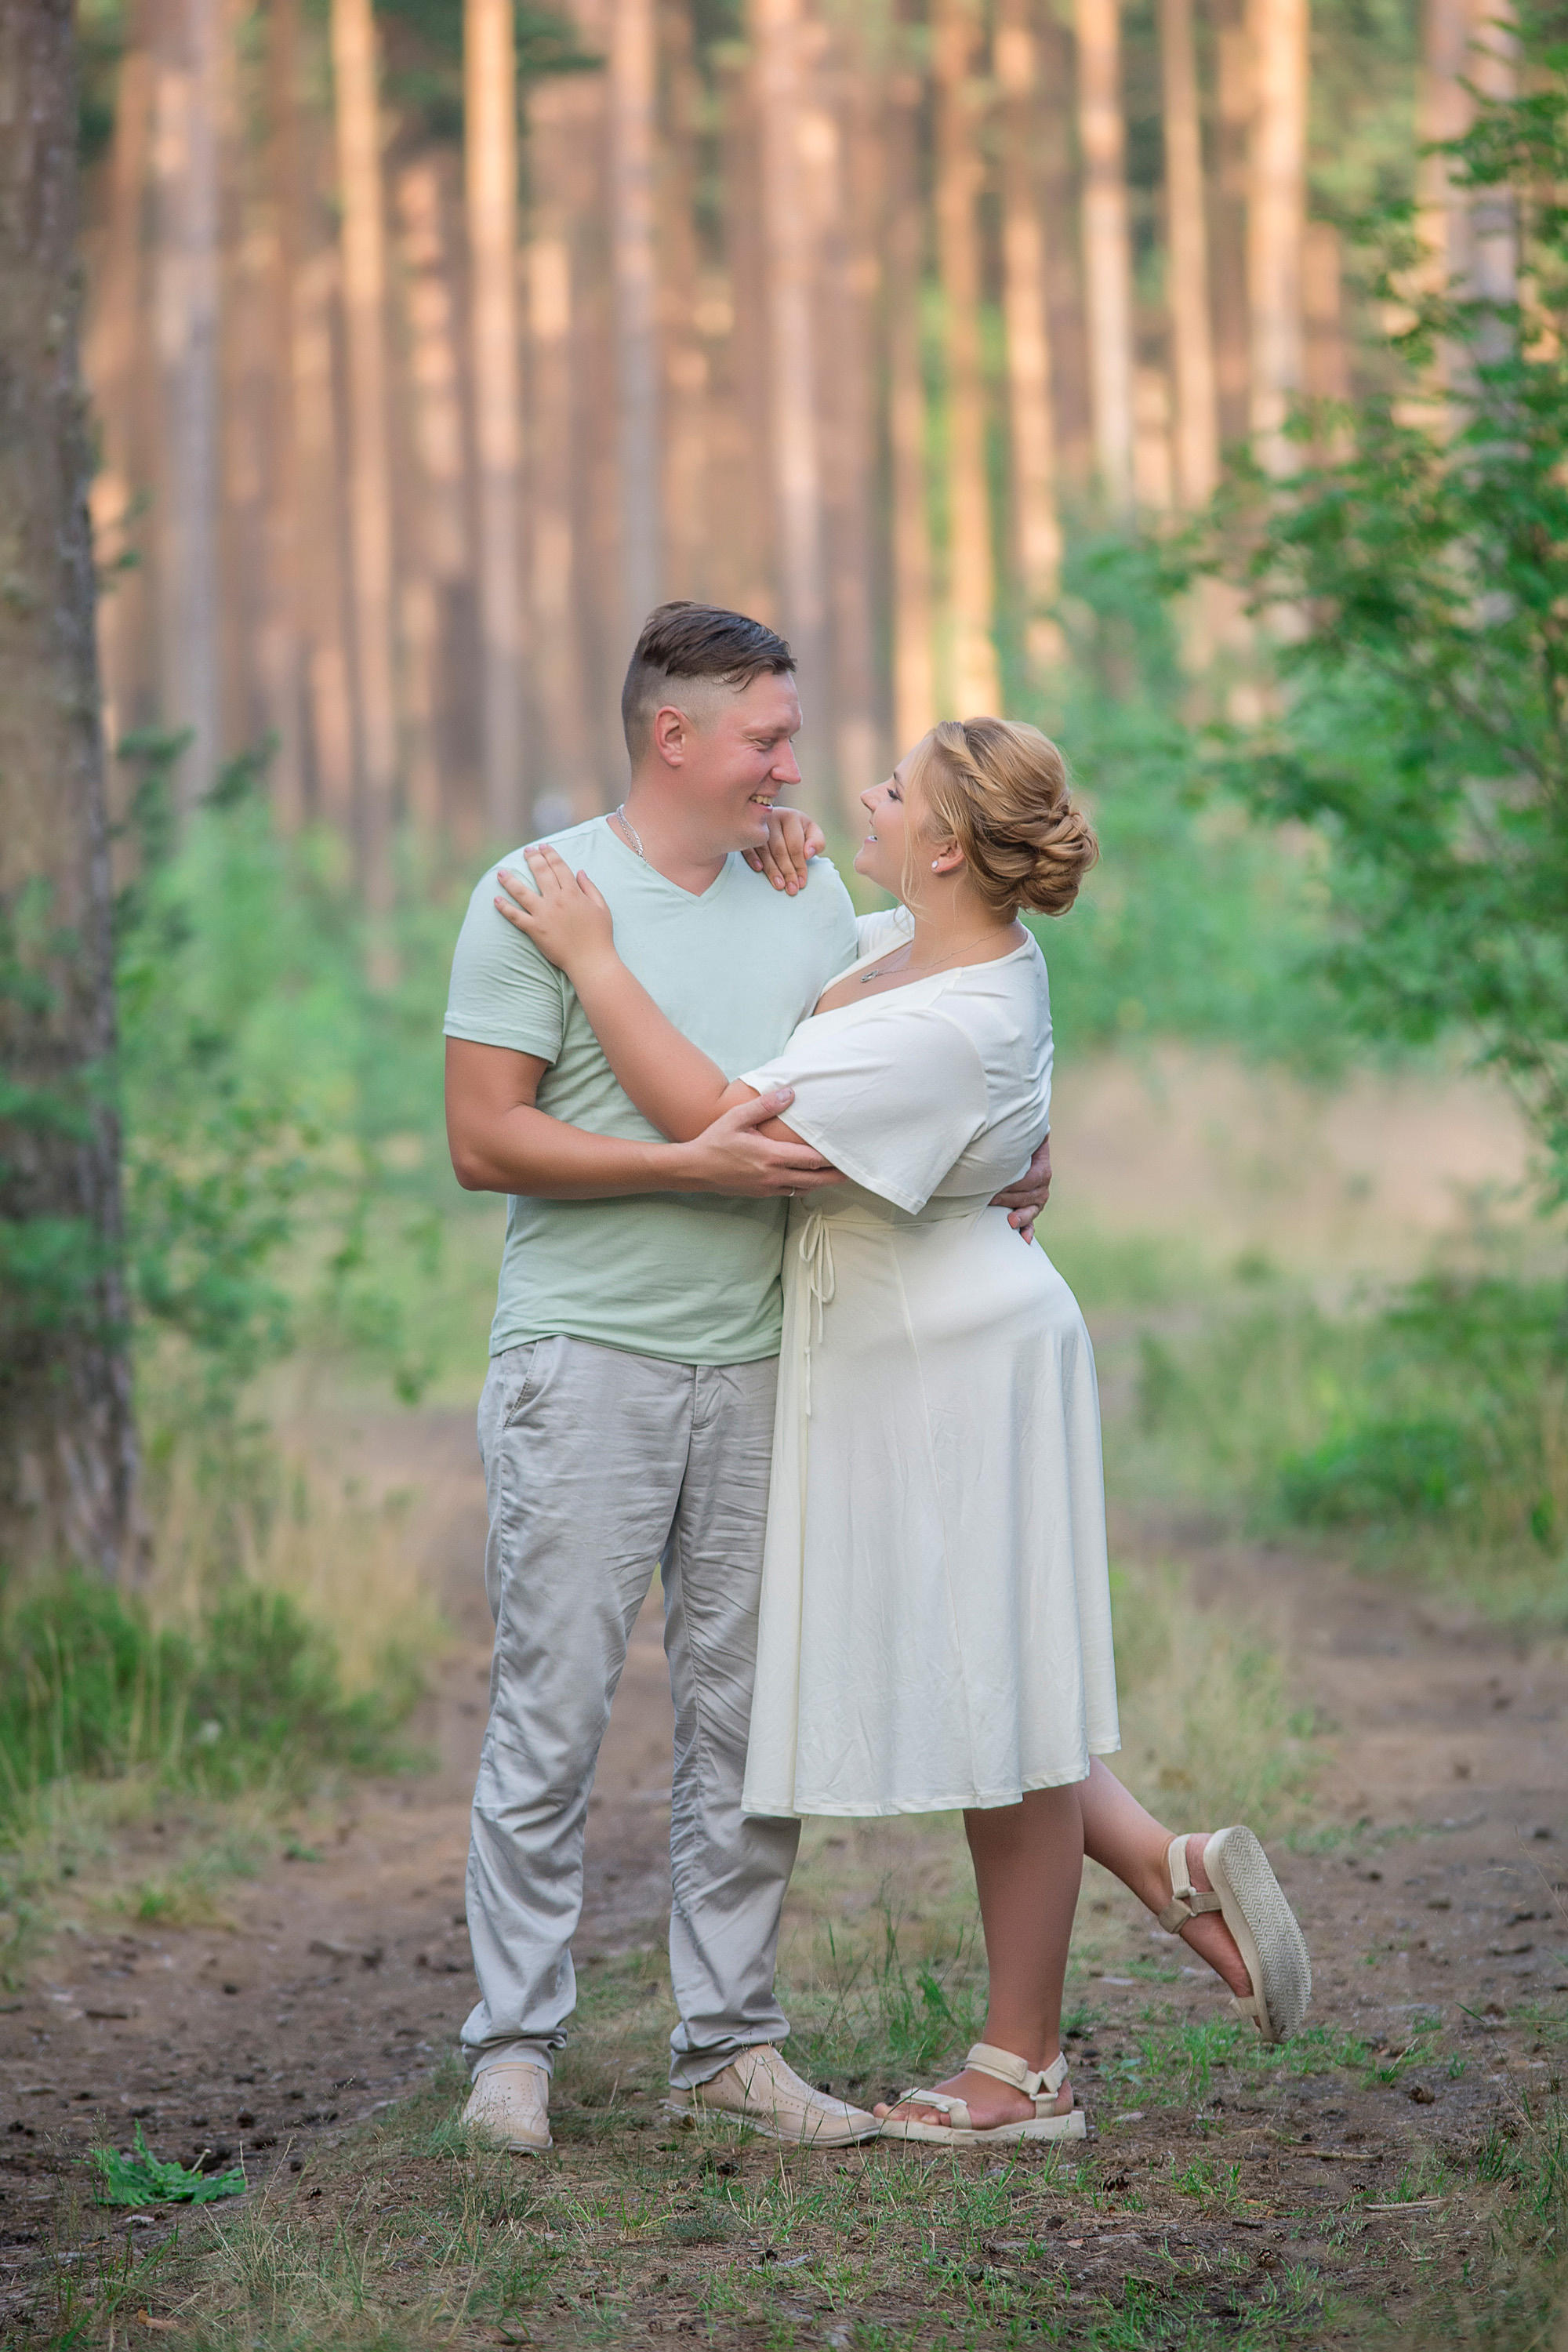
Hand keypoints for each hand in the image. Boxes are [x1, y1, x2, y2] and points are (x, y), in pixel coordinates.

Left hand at [495, 845, 615, 977]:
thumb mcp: (601, 908)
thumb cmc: (600, 936)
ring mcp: (544, 915)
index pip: (559, 867)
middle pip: (540, 873)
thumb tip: (580, 872)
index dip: (550, 854)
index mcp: (573, 893)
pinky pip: (516, 917)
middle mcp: (556, 900)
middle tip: (526, 851)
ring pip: (522, 892)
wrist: (591, 961)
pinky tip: (496, 900)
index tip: (543, 847)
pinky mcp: (535, 930)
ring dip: (510, 880)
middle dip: (532, 859)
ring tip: (501, 873)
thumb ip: (590, 888)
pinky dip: (504, 908)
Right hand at [675, 1091, 844, 1197]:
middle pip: (814, 1179)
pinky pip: (791, 1192)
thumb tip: (789, 1093)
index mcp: (771, 1156)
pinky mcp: (762, 1193)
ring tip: (836, 1175)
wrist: (695, 1170)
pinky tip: (809, 1178)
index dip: (831, 1158)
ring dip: (821, 1182)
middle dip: (835, 1176)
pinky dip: (805, 1186)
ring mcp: (769, 1188)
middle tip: (852, 1170)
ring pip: (805, 1188)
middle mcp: (774, 1175)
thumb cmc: (715, 1141)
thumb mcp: (737, 1118)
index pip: (811, 1159)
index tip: (846, 1152)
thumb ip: (764, 1106)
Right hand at [742, 806, 825, 894]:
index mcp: (791, 817)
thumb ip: (817, 842)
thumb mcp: (810, 832)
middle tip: (791, 889)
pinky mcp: (745, 832)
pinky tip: (758, 870)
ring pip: (765, 851)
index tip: (802, 883)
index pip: (795, 845)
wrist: (775, 821)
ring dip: (772, 870)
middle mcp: (772, 817)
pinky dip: (753, 858)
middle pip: (780, 849)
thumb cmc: (796, 831)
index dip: (799, 865)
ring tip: (779, 886)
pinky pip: (748, 847)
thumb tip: (808, 854)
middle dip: (787, 871)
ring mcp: (757, 825)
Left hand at [990, 1132, 1050, 1242]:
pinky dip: (1028, 1231)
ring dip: (1021, 1217)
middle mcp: (1042, 1184)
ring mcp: (1037, 1199)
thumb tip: (1025, 1125)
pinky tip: (1025, 1240)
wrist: (1018, 1152)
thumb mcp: (1023, 1138)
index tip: (997, 1185)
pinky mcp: (1029, 1210)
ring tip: (1010, 1222)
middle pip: (1030, 1195)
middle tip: (989, 1199)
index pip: (1033, 1178)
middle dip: (1009, 1199)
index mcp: (1042, 1167)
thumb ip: (1023, 1134)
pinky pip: (1032, 1223)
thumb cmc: (1015, 1144)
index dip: (1016, 1184)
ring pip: (1032, 1210)